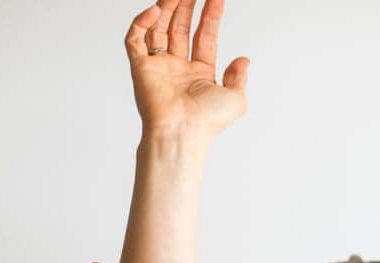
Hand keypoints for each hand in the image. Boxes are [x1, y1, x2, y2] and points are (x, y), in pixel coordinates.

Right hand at [124, 0, 249, 137]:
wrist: (183, 132)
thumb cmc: (207, 122)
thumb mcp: (236, 98)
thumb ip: (239, 77)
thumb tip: (244, 60)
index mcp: (199, 75)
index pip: (204, 37)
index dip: (211, 17)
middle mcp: (177, 69)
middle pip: (181, 29)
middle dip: (187, 7)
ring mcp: (158, 67)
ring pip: (159, 28)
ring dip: (167, 8)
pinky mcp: (140, 68)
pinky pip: (135, 39)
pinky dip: (142, 22)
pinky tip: (157, 9)